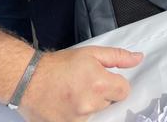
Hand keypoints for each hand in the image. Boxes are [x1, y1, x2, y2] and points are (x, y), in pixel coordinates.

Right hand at [19, 46, 142, 121]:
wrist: (27, 79)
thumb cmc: (59, 64)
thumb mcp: (91, 53)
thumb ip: (118, 57)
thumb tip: (139, 59)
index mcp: (100, 84)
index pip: (124, 91)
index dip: (116, 84)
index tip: (106, 80)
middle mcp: (91, 105)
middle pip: (109, 103)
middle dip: (102, 94)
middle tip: (85, 85)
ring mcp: (77, 119)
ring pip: (95, 113)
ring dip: (88, 106)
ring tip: (73, 94)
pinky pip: (80, 121)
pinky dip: (76, 115)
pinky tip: (66, 104)